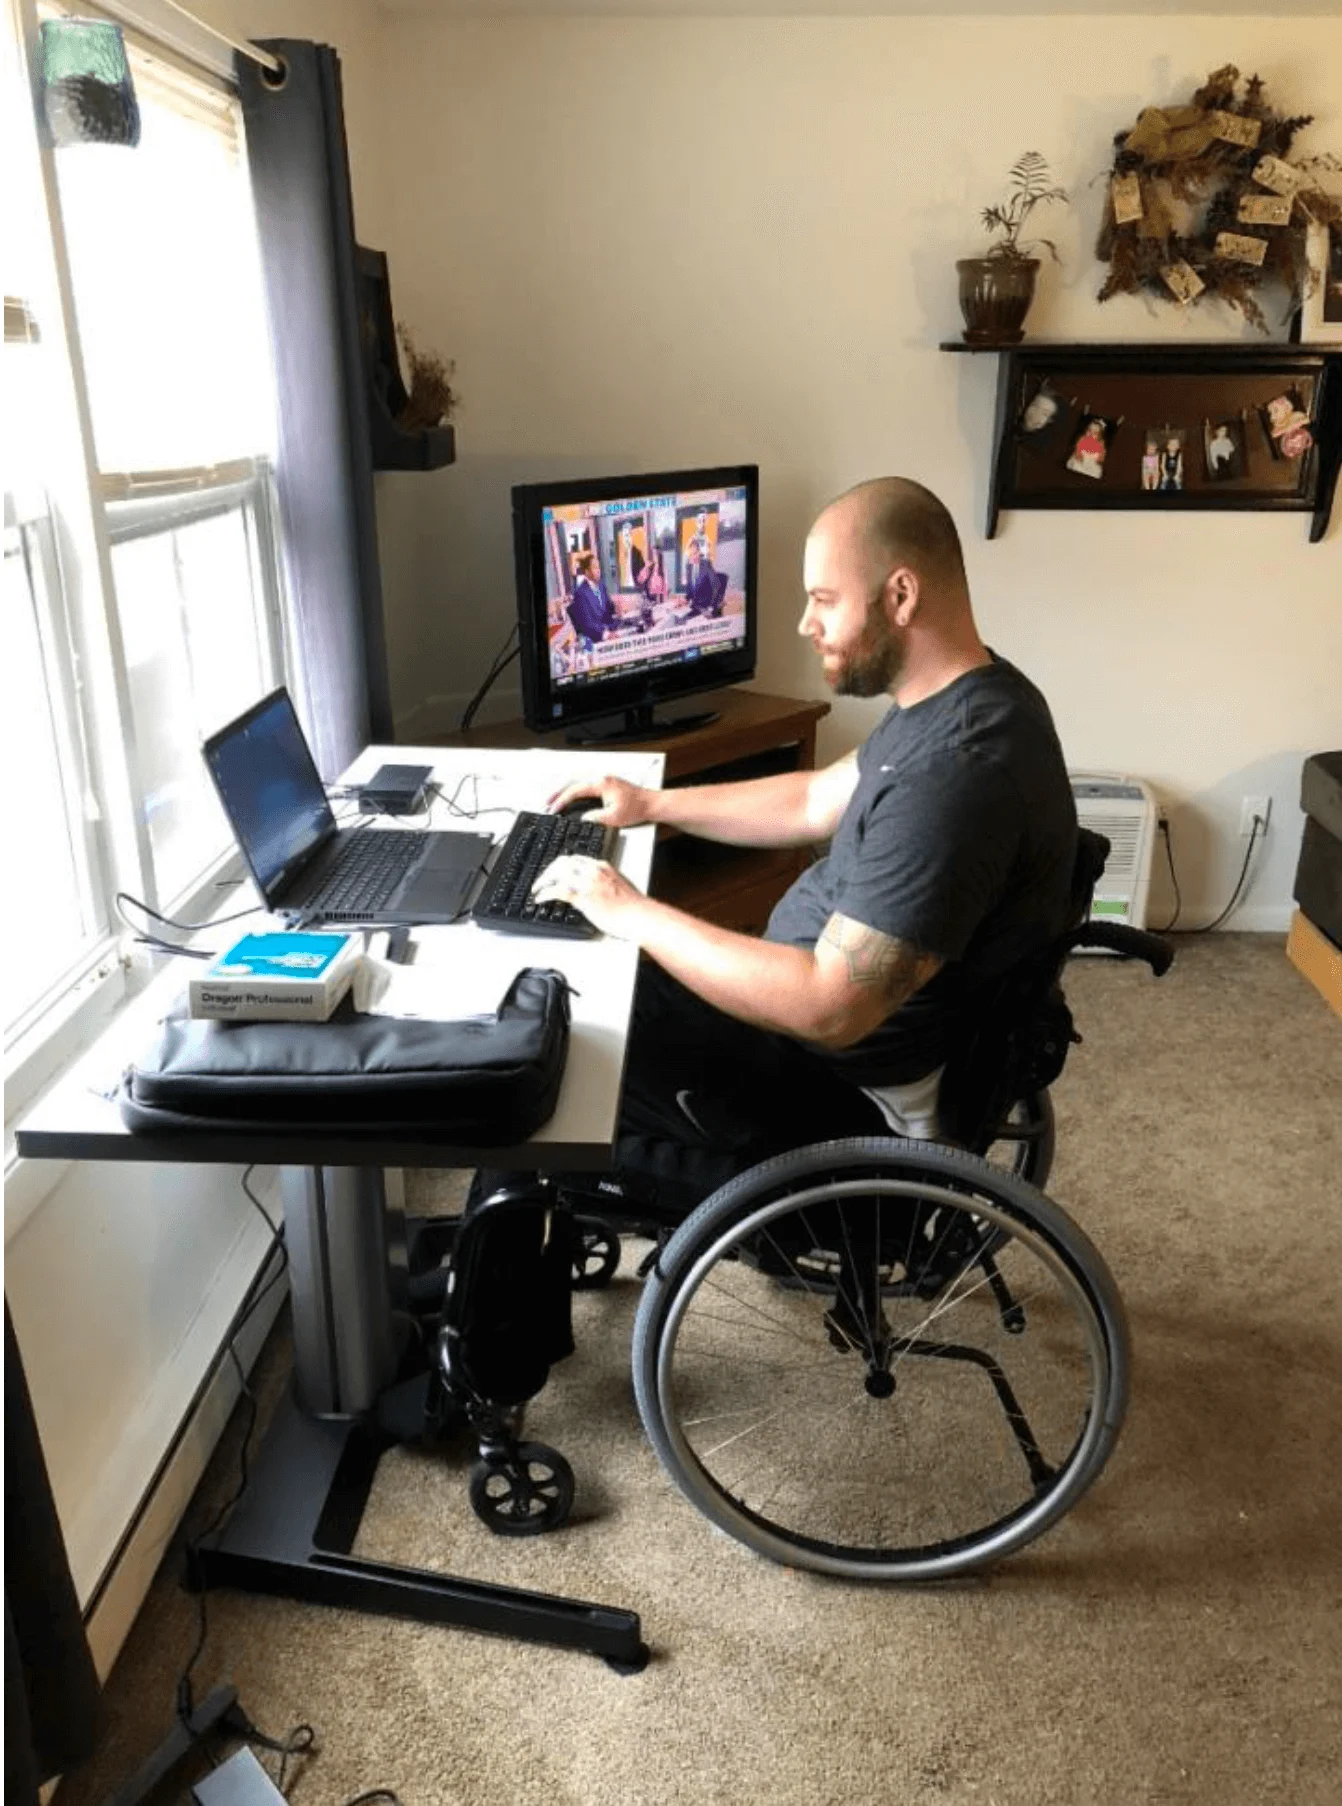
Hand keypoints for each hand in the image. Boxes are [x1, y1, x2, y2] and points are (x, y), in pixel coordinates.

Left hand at [530, 855, 644, 938]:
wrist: (640, 916)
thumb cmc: (632, 906)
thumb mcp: (616, 886)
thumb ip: (601, 882)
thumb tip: (589, 889)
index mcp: (602, 866)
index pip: (574, 859)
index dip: (559, 865)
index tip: (552, 873)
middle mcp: (594, 871)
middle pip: (562, 862)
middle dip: (548, 870)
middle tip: (541, 881)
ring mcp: (588, 883)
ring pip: (557, 873)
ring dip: (543, 880)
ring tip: (537, 889)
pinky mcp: (584, 897)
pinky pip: (558, 891)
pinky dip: (545, 893)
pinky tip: (540, 898)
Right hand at [546, 775, 657, 827]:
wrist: (651, 804)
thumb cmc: (637, 809)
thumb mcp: (614, 818)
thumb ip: (595, 818)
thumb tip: (582, 819)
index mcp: (601, 784)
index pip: (576, 790)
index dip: (562, 800)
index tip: (554, 809)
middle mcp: (601, 779)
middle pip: (574, 783)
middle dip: (558, 793)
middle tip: (547, 803)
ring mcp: (604, 781)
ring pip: (579, 784)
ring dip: (566, 793)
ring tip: (555, 802)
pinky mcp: (607, 785)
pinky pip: (587, 787)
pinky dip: (576, 793)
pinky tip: (572, 800)